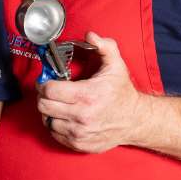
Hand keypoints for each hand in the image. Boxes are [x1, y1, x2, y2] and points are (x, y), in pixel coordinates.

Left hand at [37, 32, 152, 153]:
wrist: (136, 121)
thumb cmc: (123, 94)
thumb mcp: (116, 66)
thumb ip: (104, 46)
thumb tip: (90, 35)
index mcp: (87, 96)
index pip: (50, 91)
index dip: (43, 84)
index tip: (45, 82)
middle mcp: (82, 116)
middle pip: (44, 106)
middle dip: (43, 97)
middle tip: (50, 92)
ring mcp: (80, 132)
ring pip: (47, 120)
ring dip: (49, 112)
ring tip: (58, 105)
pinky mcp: (79, 144)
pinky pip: (55, 134)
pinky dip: (55, 125)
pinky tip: (64, 117)